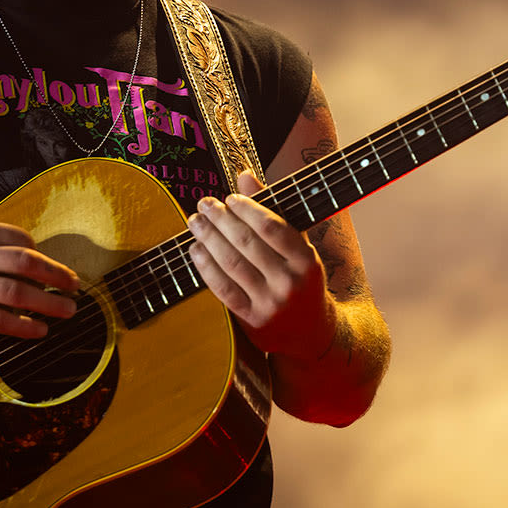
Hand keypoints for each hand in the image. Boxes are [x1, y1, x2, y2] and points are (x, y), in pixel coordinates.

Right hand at [0, 212, 78, 336]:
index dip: (38, 252)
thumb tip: (14, 242)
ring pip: (17, 293)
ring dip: (48, 303)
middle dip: (56, 275)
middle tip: (75, 286)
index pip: (19, 239)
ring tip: (67, 311)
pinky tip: (38, 331)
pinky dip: (21, 326)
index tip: (48, 266)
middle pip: (27, 263)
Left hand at [187, 171, 337, 359]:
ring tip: (195, 222)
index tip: (229, 198)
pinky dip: (206, 266)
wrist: (312, 332)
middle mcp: (290, 282)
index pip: (271, 227)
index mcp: (306, 260)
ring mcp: (271, 304)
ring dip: (209, 239)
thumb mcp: (296, 244)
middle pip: (247, 244)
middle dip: (221, 220)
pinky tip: (196, 249)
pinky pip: (223, 289)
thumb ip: (271, 209)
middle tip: (204, 204)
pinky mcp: (252, 321)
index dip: (247, 209)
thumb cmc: (300, 278)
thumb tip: (244, 176)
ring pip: (232, 264)